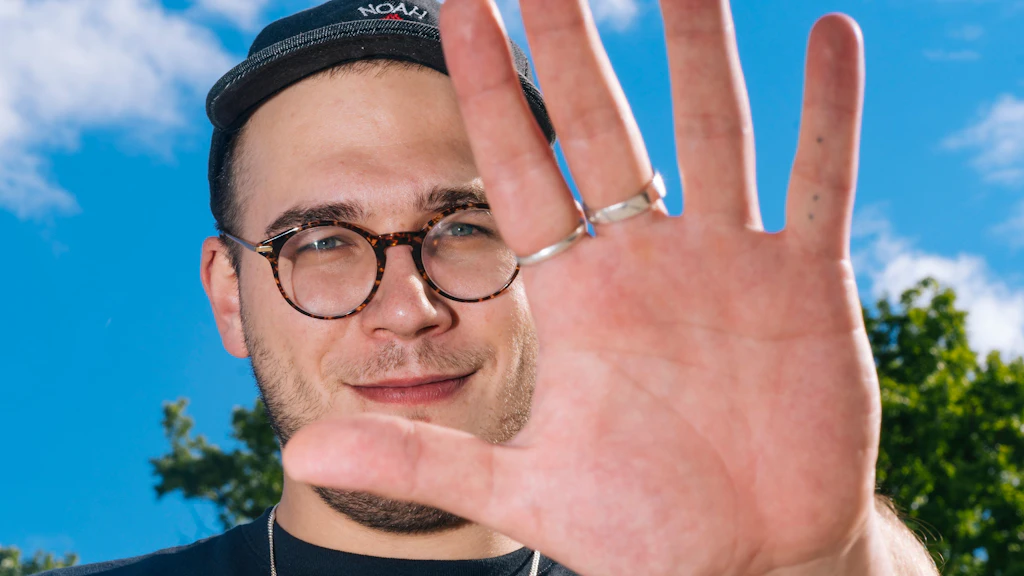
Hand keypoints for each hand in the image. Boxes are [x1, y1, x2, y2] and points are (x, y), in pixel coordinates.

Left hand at [284, 1, 880, 573]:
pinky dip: (827, 115)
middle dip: (573, 40)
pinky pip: (818, 182)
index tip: (459, 4)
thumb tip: (299, 448)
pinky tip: (832, 38)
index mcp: (576, 296)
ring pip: (712, 131)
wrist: (744, 563)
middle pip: (603, 125)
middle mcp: (647, 261)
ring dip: (699, 48)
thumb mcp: (522, 491)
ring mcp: (729, 264)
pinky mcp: (806, 286)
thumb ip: (417, 460)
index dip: (490, 86)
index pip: (520, 166)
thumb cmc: (638, 527)